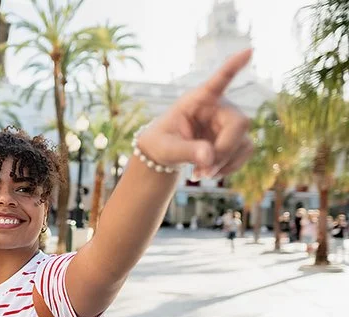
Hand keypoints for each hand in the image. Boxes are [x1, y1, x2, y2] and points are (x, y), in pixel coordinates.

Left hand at [138, 49, 253, 179]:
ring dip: (225, 163)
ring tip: (200, 175)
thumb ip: (185, 151)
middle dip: (224, 151)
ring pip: (244, 143)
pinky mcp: (234, 140)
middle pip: (239, 124)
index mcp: (198, 100)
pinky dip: (229, 168)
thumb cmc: (160, 143)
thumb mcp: (165, 148)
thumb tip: (208, 157)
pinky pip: (243, 154)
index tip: (248, 50)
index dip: (233, 66)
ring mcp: (228, 124)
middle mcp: (219, 108)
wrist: (164, 154)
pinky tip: (210, 173)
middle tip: (204, 170)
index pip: (218, 81)